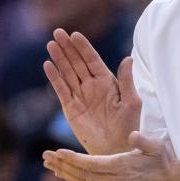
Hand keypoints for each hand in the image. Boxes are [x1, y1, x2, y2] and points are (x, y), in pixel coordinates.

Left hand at [42, 130, 179, 180]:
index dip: (74, 159)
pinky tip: (62, 172)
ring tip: (48, 163)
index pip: (92, 164)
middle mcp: (114, 180)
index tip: (58, 151)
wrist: (168, 180)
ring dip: (64, 173)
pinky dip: (72, 179)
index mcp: (122, 167)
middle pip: (82, 174)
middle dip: (62, 165)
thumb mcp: (158, 147)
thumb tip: (132, 136)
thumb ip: (145, 141)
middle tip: (45, 155)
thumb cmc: (162, 159)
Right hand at [43, 29, 141, 154]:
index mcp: (107, 81)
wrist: (115, 148)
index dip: (83, 47)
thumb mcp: (131, 102)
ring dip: (59, 58)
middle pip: (77, 62)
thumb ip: (127, 81)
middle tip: (58, 32)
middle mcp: (91, 85)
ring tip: (51, 44)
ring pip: (67, 72)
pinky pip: (60, 89)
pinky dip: (54, 77)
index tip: (75, 34)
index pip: (92, 59)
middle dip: (68, 47)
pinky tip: (48, 65)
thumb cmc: (128, 126)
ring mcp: (80, 96)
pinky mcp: (70, 108)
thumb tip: (128, 58)